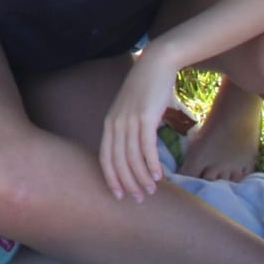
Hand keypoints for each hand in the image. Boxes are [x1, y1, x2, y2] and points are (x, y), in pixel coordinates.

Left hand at [100, 48, 177, 200]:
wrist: (155, 64)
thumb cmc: (147, 89)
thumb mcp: (133, 111)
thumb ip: (132, 130)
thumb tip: (139, 152)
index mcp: (109, 123)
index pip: (105, 157)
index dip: (111, 178)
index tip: (119, 195)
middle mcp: (115, 123)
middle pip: (117, 161)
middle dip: (127, 183)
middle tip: (138, 199)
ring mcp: (129, 120)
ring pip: (132, 158)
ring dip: (142, 177)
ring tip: (151, 190)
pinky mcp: (144, 117)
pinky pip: (146, 147)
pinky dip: (151, 164)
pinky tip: (159, 176)